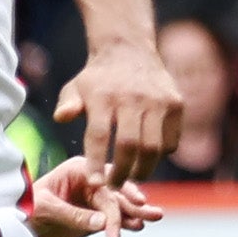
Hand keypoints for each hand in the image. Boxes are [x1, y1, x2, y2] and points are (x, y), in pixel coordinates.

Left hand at [24, 153, 162, 236]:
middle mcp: (92, 179)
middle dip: (134, 205)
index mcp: (79, 168)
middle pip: (118, 192)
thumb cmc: (25, 210)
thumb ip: (75, 216)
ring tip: (153, 219)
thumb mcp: (46, 210)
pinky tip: (137, 227)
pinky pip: (116, 218)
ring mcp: (96, 197)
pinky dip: (127, 223)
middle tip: (156, 215)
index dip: (121, 192)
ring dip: (137, 213)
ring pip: (121, 205)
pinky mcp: (98, 214)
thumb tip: (103, 223)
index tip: (137, 201)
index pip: (104, 181)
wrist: (17, 227)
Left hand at [55, 38, 181, 186]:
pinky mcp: (177, 104)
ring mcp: (158, 101)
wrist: (129, 51)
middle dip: (123, 172)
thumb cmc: (97, 79)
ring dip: (144, 168)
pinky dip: (161, 155)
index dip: (96, 162)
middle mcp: (133, 99)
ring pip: (154, 147)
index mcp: (104, 97)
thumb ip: (67, 105)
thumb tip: (60, 118)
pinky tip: (149, 159)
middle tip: (114, 185)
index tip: (94, 183)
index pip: (99, 135)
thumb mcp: (75, 87)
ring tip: (132, 176)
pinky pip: (171, 140)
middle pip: (131, 146)